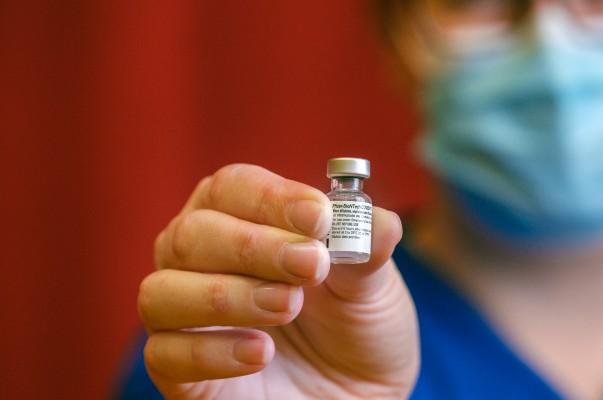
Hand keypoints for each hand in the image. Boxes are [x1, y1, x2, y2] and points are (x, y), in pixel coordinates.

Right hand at [138, 164, 418, 398]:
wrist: (360, 396)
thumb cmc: (358, 327)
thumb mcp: (374, 286)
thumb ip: (368, 249)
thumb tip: (377, 220)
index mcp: (245, 219)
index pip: (233, 187)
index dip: (271, 198)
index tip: (317, 217)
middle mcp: (202, 260)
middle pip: (192, 234)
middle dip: (253, 247)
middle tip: (310, 266)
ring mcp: (186, 316)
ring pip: (162, 291)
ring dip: (227, 296)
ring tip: (288, 307)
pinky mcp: (181, 372)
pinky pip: (165, 353)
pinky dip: (211, 350)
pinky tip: (260, 353)